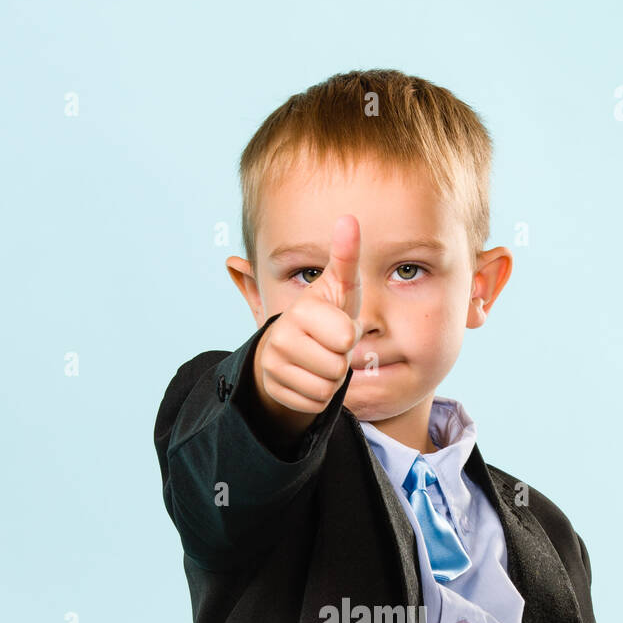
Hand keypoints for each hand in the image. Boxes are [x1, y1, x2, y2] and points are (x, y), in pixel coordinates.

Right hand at [252, 214, 363, 430]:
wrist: (292, 348)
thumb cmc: (325, 315)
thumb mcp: (340, 287)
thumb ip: (345, 256)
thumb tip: (349, 219)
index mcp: (301, 310)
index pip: (346, 340)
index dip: (349, 337)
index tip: (336, 327)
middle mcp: (281, 336)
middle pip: (337, 368)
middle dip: (340, 361)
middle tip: (329, 347)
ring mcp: (273, 365)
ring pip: (326, 389)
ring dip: (331, 380)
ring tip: (320, 360)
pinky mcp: (274, 390)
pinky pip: (314, 404)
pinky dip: (318, 395)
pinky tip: (308, 376)